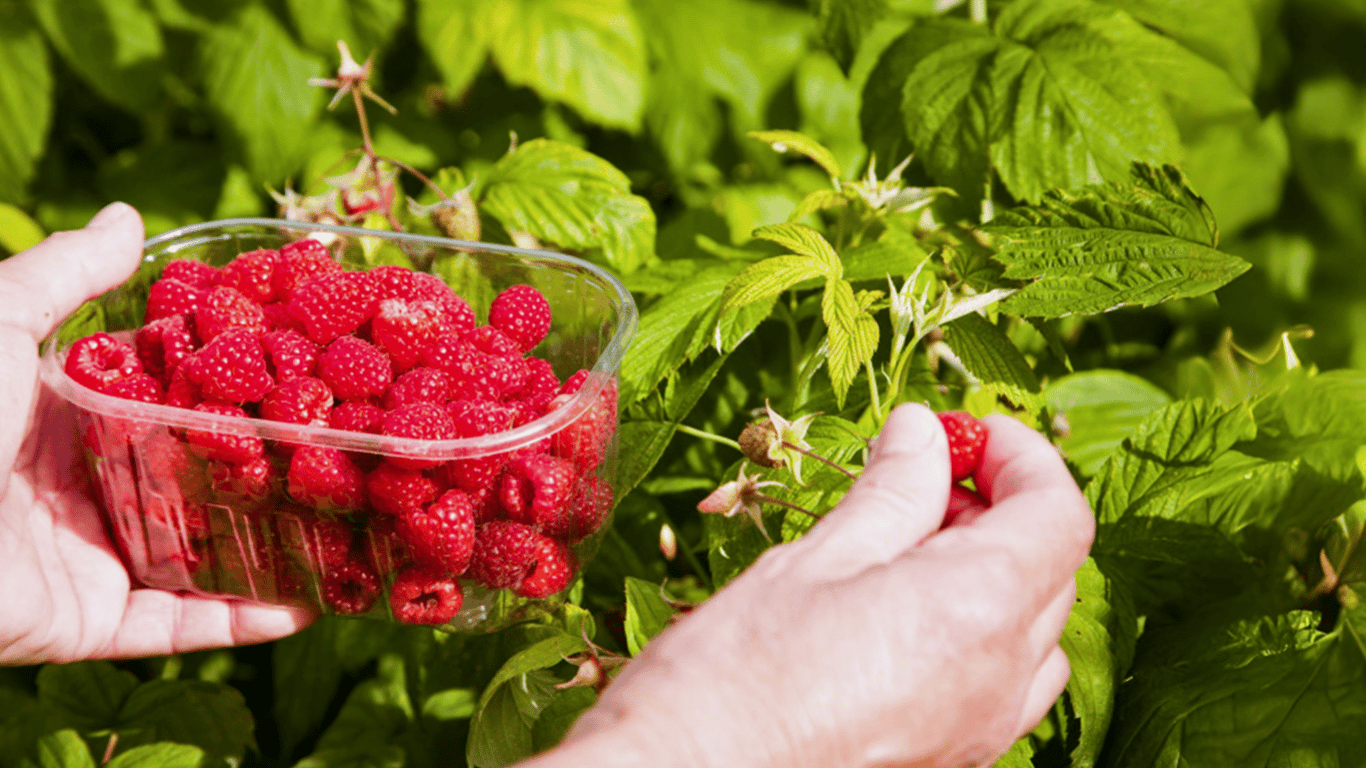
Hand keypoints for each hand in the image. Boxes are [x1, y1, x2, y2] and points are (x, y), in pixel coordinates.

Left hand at [0, 204, 313, 664]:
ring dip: (271, 551)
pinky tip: (305, 607)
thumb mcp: (3, 323)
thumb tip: (131, 217)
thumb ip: (68, 276)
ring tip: (348, 536)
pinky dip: (240, 620)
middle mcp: (91, 488)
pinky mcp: (91, 619)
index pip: (173, 401)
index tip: (308, 369)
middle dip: (269, 473)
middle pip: (198, 480)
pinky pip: (178, 623)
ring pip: (202, 557)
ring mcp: (94, 556)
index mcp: (73, 420)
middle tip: (349, 455)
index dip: (236, 386)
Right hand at [525, 403, 1093, 767]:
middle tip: (922, 478)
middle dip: (1000, 508)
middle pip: (1051, 570)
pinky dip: (981, 636)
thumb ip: (891, 492)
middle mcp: (998, 679)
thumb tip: (923, 434)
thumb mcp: (814, 560)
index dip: (1023, 458)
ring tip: (911, 550)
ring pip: (1034, 636)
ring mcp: (980, 732)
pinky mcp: (952, 761)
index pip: (1057, 515)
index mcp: (975, 609)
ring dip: (997, 575)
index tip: (966, 433)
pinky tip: (904, 618)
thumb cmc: (735, 678)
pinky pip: (1003, 688)